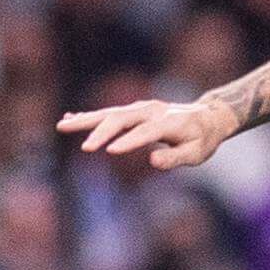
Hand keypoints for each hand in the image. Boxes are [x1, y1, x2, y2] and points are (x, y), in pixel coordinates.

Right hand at [56, 96, 239, 171]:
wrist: (206, 117)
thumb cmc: (202, 139)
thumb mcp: (197, 153)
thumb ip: (176, 157)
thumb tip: (153, 161)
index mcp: (169, 122)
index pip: (146, 132)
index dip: (129, 141)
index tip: (110, 151)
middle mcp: (151, 111)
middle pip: (122, 118)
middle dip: (101, 132)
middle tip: (85, 148)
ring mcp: (140, 108)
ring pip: (110, 113)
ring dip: (86, 120)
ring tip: (62, 125)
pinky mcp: (133, 111)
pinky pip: (109, 113)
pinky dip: (90, 116)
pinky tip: (70, 118)